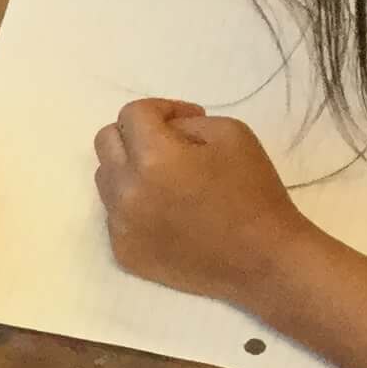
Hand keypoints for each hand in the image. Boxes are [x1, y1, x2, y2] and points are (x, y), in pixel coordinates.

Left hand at [92, 100, 310, 303]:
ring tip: (169, 179)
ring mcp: (119, 226)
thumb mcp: (231, 133)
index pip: (132, 113)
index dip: (162, 108)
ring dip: (130, 168)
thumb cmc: (253, 192)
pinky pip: (115, 214)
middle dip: (136, 133)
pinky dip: (135, 204)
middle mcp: (125, 191)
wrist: (260, 259)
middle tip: (170, 143)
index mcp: (153, 158)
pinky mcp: (122, 251)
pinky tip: (169, 212)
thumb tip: (164, 129)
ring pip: (106, 179)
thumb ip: (187, 121)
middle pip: (106, 142)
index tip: (188, 119)